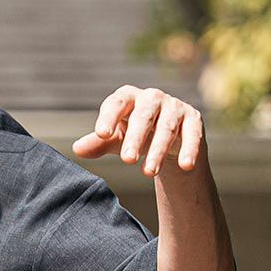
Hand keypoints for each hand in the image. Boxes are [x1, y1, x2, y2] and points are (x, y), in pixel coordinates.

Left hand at [72, 85, 204, 178]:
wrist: (168, 140)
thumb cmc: (134, 136)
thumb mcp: (115, 140)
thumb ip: (98, 143)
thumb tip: (77, 149)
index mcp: (129, 97)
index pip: (117, 102)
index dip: (109, 116)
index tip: (101, 134)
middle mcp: (152, 98)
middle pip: (144, 116)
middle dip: (136, 138)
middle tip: (127, 160)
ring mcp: (175, 107)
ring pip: (167, 128)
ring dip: (158, 151)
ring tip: (148, 173)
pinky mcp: (193, 120)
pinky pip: (192, 134)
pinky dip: (189, 149)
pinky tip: (185, 166)